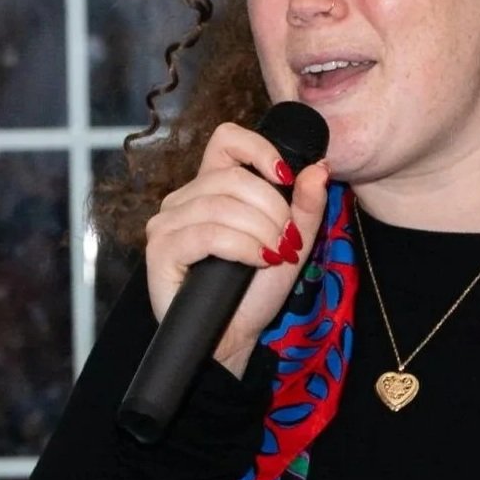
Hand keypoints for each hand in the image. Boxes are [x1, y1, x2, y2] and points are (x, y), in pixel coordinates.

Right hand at [143, 120, 331, 375]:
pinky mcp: (160, 250)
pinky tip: (256, 260)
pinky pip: (207, 233)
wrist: (233, 339)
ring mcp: (167, 224)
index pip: (227, 140)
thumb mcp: (292, 243)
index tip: (286, 177)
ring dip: (260, 230)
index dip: (259, 149)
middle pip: (232, 177)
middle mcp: (182, 200)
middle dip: (272, 208)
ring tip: (272, 255)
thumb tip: (319, 167)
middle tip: (285, 241)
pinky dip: (242, 246)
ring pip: (221, 205)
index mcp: (210, 188)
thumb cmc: (254, 292)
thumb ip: (306, 206)